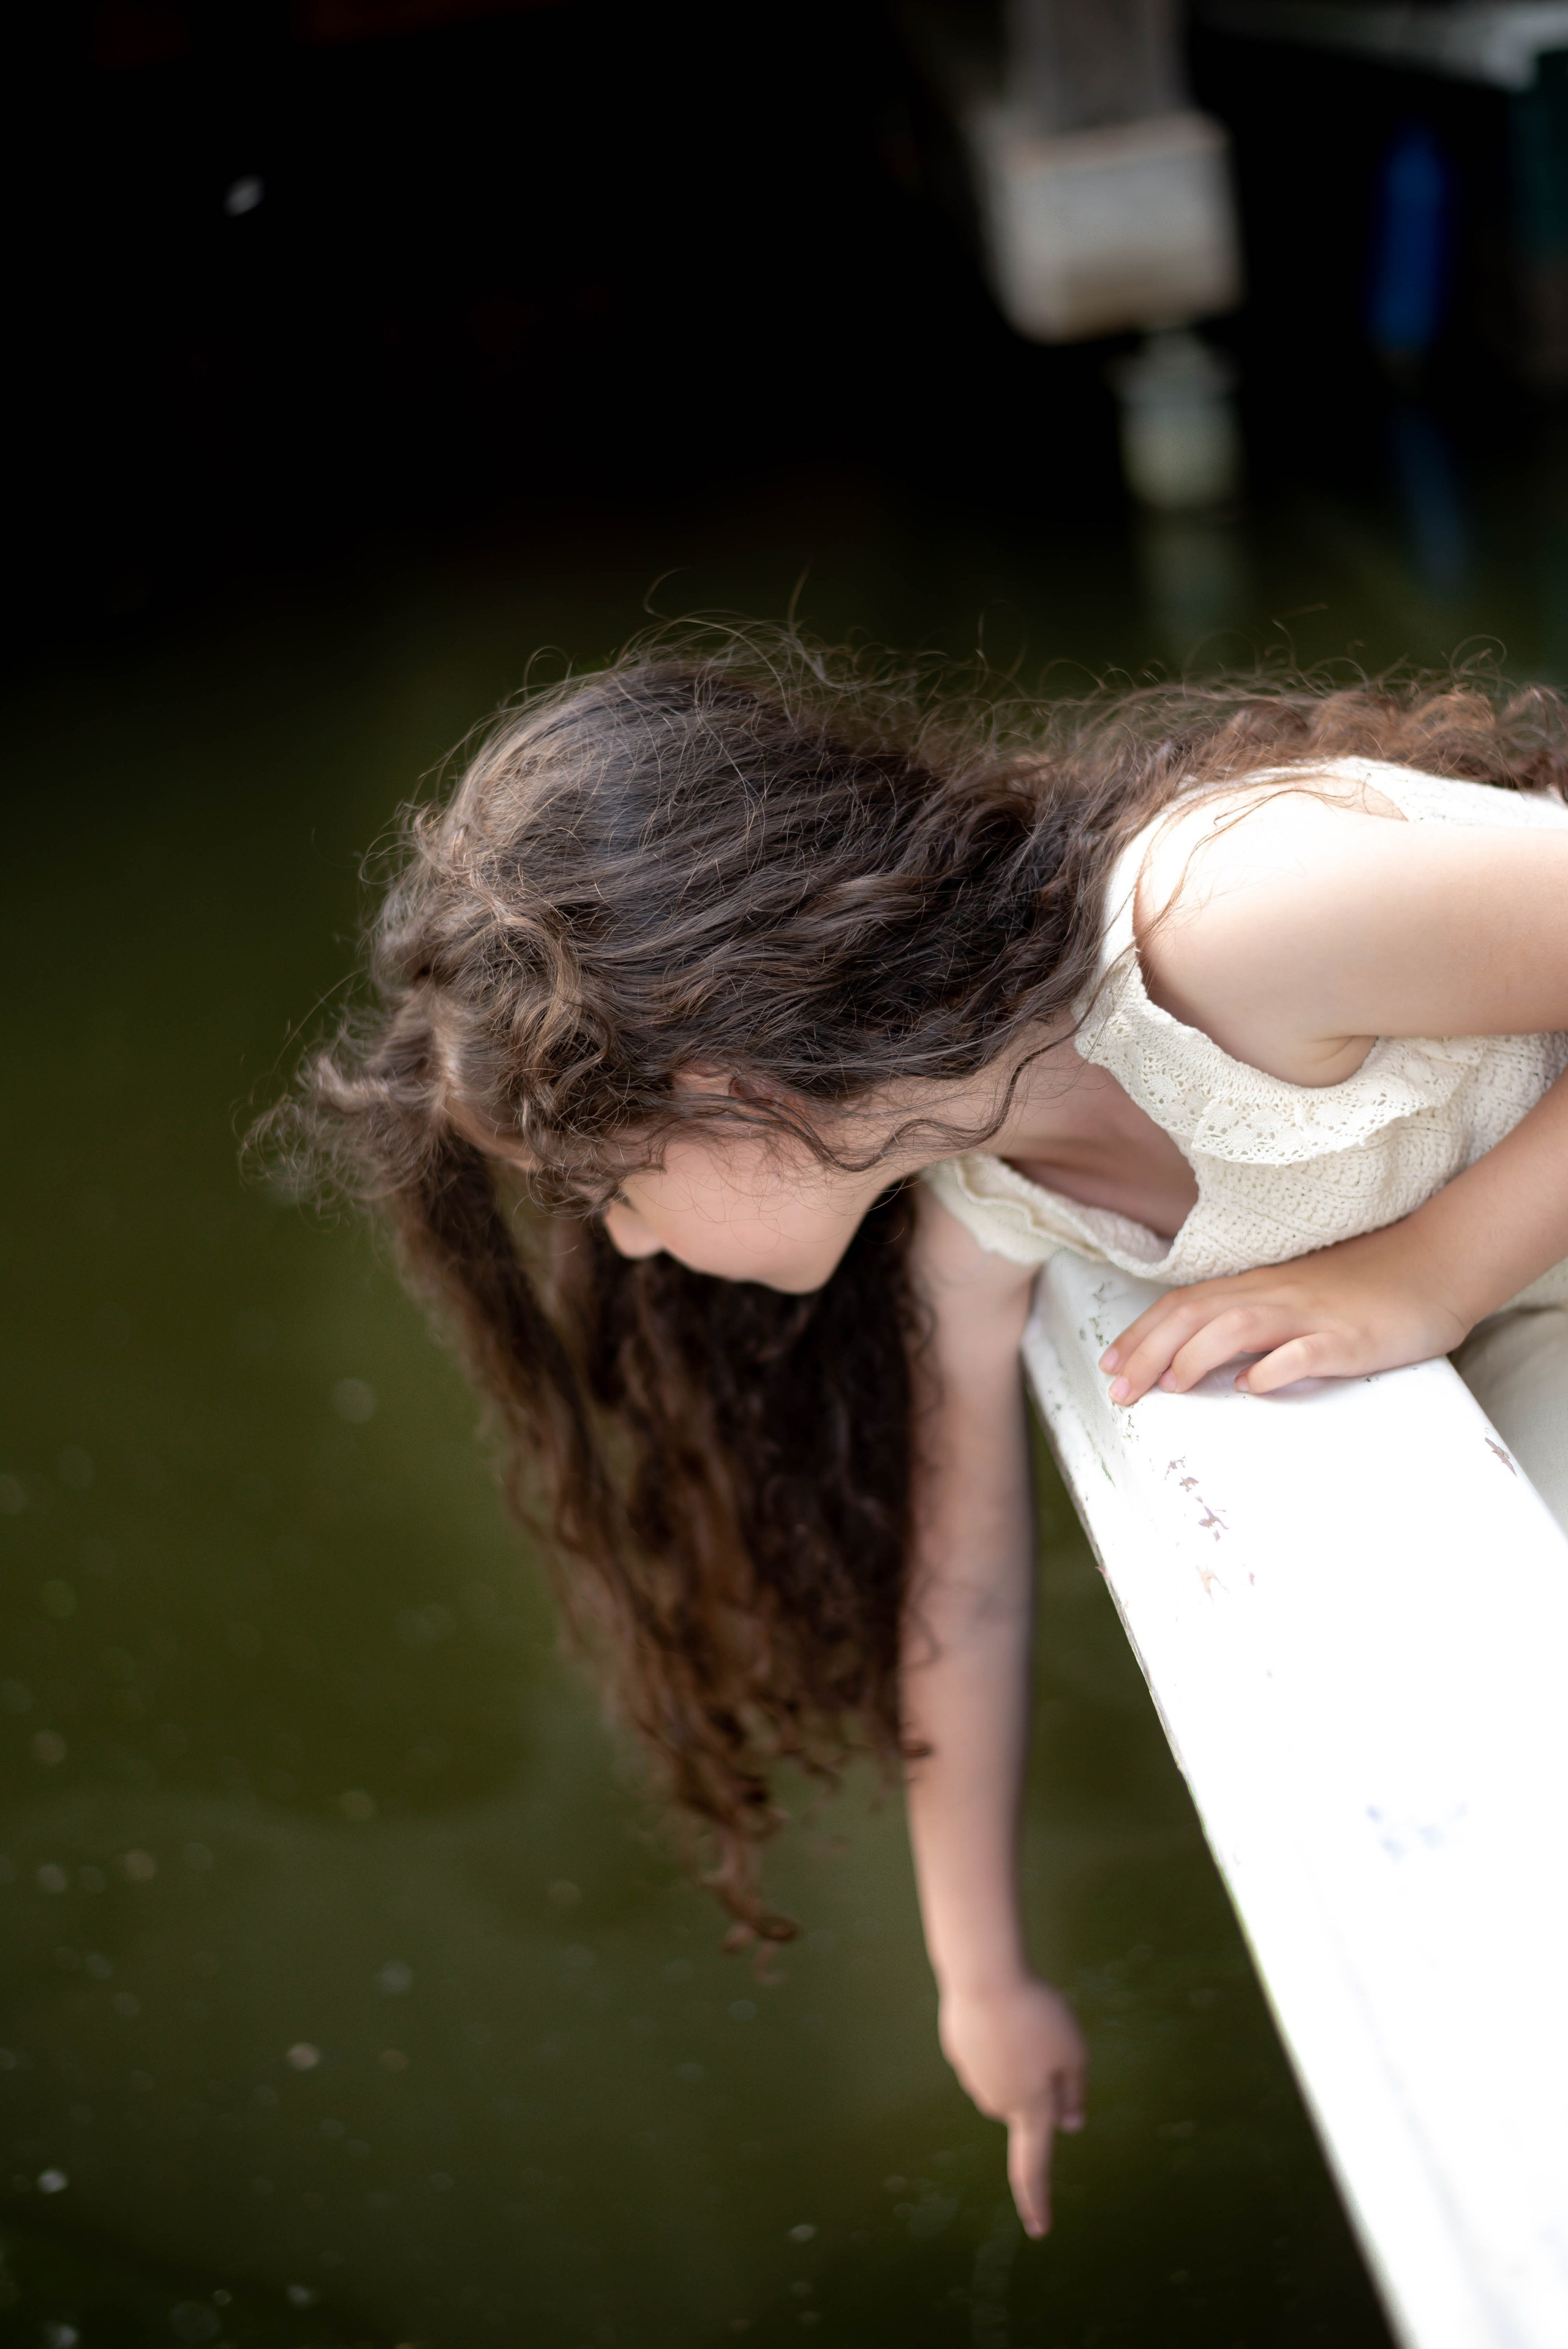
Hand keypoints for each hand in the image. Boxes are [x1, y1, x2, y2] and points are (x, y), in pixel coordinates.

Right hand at [938, 1975, 1087, 2237]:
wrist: (983, 1976)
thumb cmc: (1036, 2014)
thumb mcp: (1073, 2051)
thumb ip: (1074, 2091)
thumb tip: (1071, 2122)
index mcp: (1031, 2108)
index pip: (1034, 2166)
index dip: (1038, 2199)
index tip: (1040, 2230)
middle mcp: (998, 2102)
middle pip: (1026, 2101)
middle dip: (1039, 2079)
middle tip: (1049, 2036)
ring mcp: (973, 2078)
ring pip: (1006, 2075)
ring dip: (1018, 2055)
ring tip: (1023, 2017)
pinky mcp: (959, 2051)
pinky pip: (986, 2051)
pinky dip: (997, 2037)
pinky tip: (999, 2010)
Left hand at [1100, 1220, 1474, 1403]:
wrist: (1432, 1265)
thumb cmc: (1359, 1287)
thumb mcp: (1293, 1299)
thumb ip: (1247, 1322)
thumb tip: (1196, 1357)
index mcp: (1256, 1287)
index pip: (1183, 1305)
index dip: (1141, 1335)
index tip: (1108, 1368)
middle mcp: (1273, 1294)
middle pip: (1196, 1314)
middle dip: (1150, 1352)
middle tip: (1120, 1392)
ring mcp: (1311, 1314)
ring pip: (1240, 1324)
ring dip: (1199, 1355)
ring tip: (1173, 1386)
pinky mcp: (1349, 1337)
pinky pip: (1307, 1350)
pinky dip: (1276, 1367)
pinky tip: (1254, 1386)